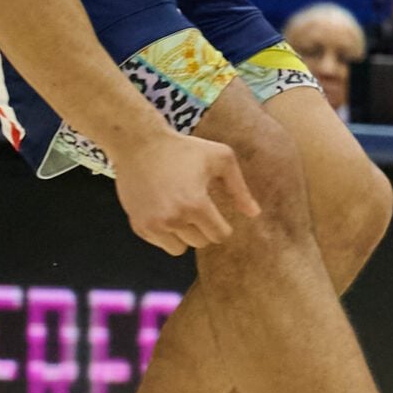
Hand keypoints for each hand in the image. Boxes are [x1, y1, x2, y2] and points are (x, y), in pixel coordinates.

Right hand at [112, 131, 259, 255]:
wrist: (139, 144)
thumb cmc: (183, 149)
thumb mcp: (221, 159)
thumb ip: (240, 189)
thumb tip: (254, 214)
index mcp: (196, 204)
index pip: (220, 235)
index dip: (223, 226)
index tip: (216, 212)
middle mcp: (174, 219)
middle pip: (201, 242)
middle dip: (203, 228)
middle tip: (196, 206)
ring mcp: (153, 225)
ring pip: (180, 248)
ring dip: (184, 234)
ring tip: (181, 211)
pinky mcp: (138, 226)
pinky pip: (160, 244)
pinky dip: (165, 233)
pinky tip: (164, 211)